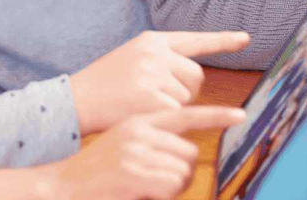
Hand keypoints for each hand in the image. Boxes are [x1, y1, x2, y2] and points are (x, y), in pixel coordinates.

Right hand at [37, 106, 245, 199]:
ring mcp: (137, 152)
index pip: (186, 114)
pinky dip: (165, 195)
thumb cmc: (99, 169)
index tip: (241, 115)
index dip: (216, 116)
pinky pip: (172, 186)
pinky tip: (143, 193)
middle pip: (190, 152)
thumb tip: (188, 152)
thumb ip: (154, 138)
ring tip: (147, 187)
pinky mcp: (135, 173)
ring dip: (173, 187)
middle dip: (182, 171)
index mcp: (140, 119)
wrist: (65, 185)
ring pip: (183, 171)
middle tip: (158, 182)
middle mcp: (140, 131)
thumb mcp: (125, 141)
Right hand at [70, 30, 249, 133]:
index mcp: (151, 40)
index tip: (246, 38)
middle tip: (161, 98)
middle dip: (188, 91)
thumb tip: (192, 76)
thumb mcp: (131, 59)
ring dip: (175, 105)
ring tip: (145, 103)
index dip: (222, 40)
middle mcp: (155, 52)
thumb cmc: (105, 84)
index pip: (194, 39)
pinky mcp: (152, 97)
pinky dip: (166, 118)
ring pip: (189, 96)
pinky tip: (144, 113)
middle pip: (196, 75)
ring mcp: (153, 74)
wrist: (76, 100)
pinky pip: (177, 112)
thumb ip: (160, 60)